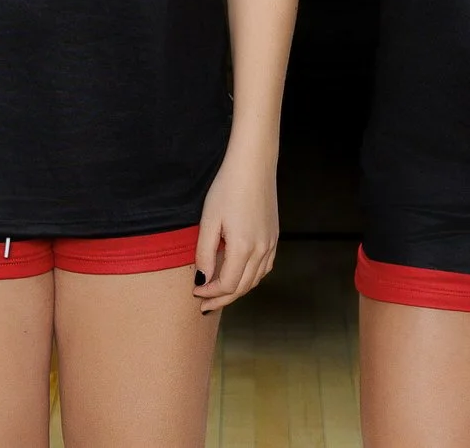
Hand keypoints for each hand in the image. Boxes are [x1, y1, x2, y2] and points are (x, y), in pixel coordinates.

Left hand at [192, 145, 278, 314]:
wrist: (253, 165)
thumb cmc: (227, 188)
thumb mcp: (209, 220)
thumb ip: (204, 253)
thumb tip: (202, 279)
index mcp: (243, 247)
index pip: (227, 284)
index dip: (210, 293)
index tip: (195, 293)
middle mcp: (261, 249)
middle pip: (242, 287)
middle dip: (222, 298)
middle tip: (204, 305)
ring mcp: (271, 243)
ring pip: (255, 280)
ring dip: (237, 290)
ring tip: (219, 293)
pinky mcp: (275, 236)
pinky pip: (265, 267)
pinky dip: (251, 278)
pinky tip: (240, 276)